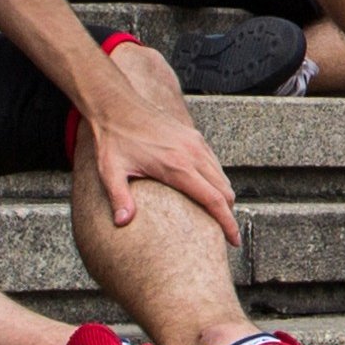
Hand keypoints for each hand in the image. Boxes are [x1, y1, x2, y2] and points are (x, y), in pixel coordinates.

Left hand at [77, 39, 239, 243]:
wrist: (117, 104)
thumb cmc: (113, 140)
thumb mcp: (110, 171)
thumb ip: (119, 198)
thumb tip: (122, 222)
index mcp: (177, 166)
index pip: (214, 200)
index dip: (227, 223)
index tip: (234, 240)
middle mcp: (193, 153)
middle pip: (225, 190)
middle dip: (228, 215)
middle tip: (225, 236)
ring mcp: (196, 143)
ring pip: (222, 177)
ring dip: (223, 198)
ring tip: (217, 217)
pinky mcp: (194, 137)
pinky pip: (214, 164)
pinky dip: (217, 181)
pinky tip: (206, 192)